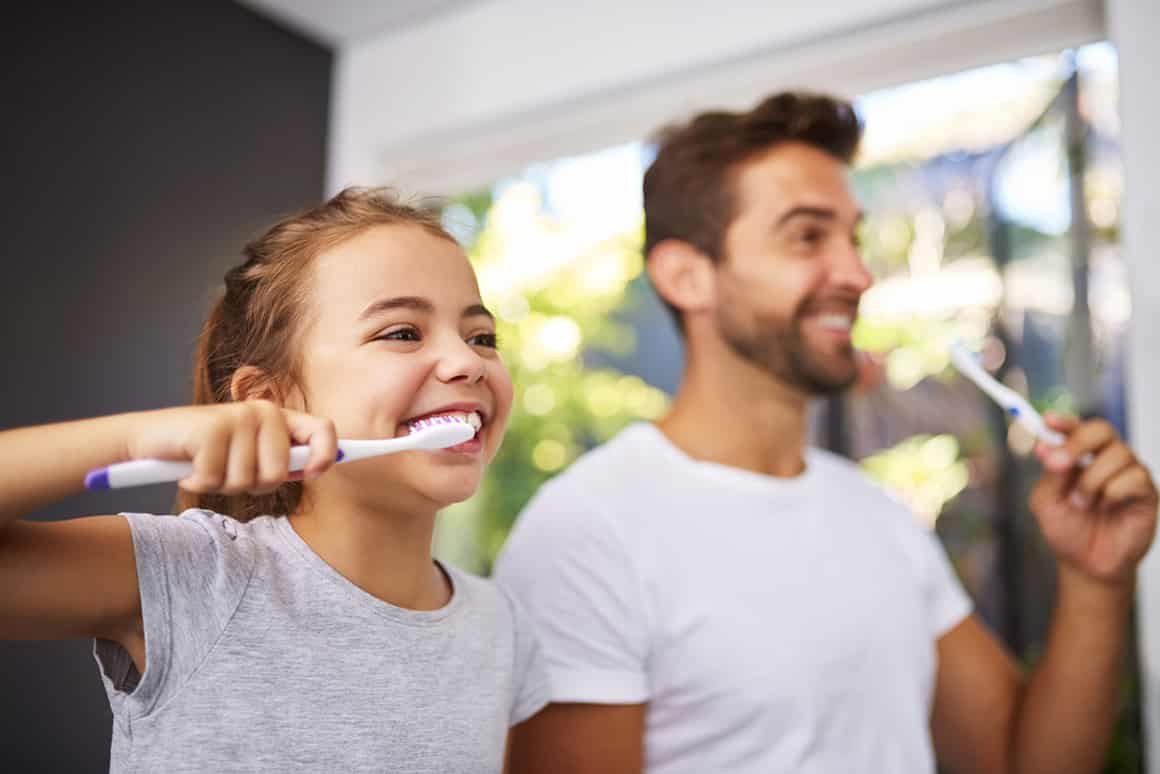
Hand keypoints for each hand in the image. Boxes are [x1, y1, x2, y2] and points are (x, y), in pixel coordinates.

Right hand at [127, 401, 338, 493]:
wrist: (146, 441)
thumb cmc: (202, 453)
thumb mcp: (247, 456)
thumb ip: (280, 459)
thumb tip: (318, 467)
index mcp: (278, 418)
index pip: (322, 429)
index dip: (327, 454)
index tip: (315, 473)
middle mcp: (263, 411)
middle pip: (279, 473)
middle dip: (251, 485)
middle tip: (227, 472)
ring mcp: (238, 417)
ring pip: (247, 481)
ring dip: (221, 485)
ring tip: (206, 466)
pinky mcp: (212, 428)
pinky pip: (216, 479)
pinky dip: (198, 482)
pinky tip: (188, 467)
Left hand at [1031, 413, 1157, 585]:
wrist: (1086, 564)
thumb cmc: (1067, 530)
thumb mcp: (1046, 501)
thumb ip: (1050, 474)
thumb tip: (1047, 447)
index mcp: (1078, 457)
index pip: (1075, 428)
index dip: (1064, 421)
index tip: (1048, 421)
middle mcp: (1104, 459)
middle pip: (1101, 430)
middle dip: (1078, 442)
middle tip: (1059, 464)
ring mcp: (1128, 473)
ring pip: (1117, 454)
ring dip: (1091, 481)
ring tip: (1082, 504)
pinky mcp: (1146, 492)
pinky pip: (1135, 477)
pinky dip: (1113, 492)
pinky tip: (1107, 508)